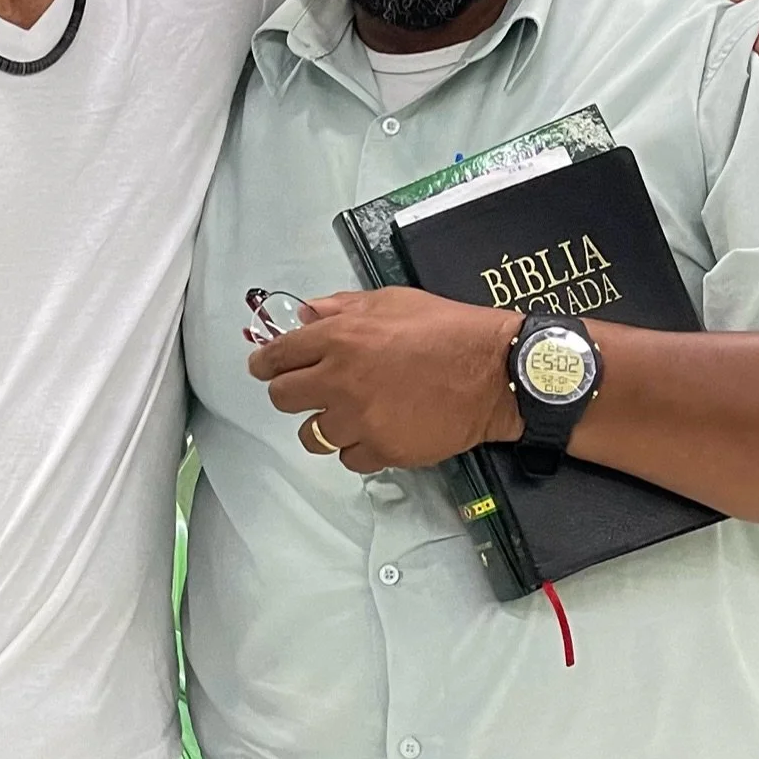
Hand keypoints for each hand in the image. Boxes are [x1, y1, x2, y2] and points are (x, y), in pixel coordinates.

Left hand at [246, 289, 521, 474]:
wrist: (494, 372)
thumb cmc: (447, 328)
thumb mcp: (392, 300)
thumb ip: (343, 307)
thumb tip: (306, 316)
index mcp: (340, 337)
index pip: (279, 354)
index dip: (266, 363)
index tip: (265, 369)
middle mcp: (340, 380)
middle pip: (283, 398)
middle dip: (290, 393)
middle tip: (308, 391)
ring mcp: (359, 419)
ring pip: (312, 435)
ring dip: (324, 425)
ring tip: (349, 415)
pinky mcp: (382, 450)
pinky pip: (348, 458)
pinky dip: (358, 448)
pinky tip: (377, 432)